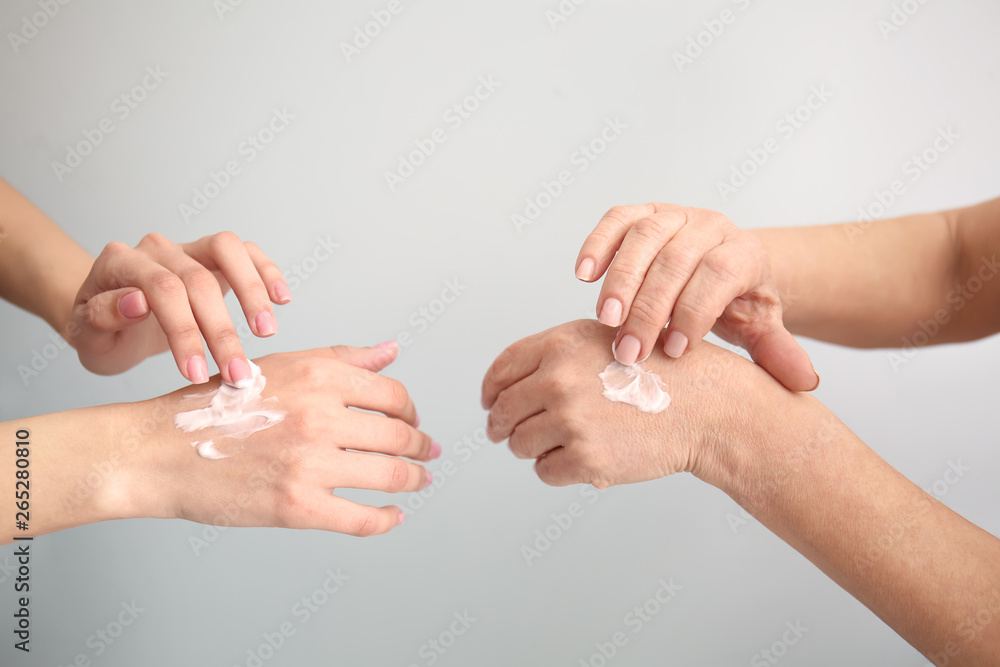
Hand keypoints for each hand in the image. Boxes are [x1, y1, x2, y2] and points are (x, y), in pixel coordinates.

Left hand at [69, 231, 291, 385]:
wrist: (110, 319)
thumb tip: (137, 301)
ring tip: (266, 331)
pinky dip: (267, 272)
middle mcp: (157, 249)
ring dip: (252, 292)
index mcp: (120, 263)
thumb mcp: (87, 336)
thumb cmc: (102, 332)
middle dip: (221, 331)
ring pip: (228, 249)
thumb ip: (103, 316)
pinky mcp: (214, 257)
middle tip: (238, 374)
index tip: (198, 374)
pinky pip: (246, 252)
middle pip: (198, 279)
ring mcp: (188, 248)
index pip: (162, 289)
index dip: (185, 332)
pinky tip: (282, 299)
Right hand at [103, 343, 437, 536]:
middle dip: (420, 446)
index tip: (412, 420)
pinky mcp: (298, 506)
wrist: (157, 451)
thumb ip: (340, 359)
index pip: (393, 395)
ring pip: (390, 476)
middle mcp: (321, 416)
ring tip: (418, 481)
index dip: (410, 410)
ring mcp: (311, 463)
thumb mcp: (278, 365)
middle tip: (427, 453)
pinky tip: (392, 516)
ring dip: (413, 480)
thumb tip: (391, 351)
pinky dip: (385, 520)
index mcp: (318, 376)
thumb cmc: (212, 407)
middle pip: (398, 435)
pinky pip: (362, 518)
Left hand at [481, 320, 806, 490]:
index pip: (501, 370)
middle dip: (502, 426)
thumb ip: (555, 354)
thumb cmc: (660, 371)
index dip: (490, 391)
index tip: (490, 403)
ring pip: (520, 445)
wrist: (706, 405)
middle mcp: (558, 380)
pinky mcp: (585, 459)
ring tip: (563, 442)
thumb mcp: (606, 337)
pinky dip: (557, 469)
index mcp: (559, 345)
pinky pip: (545, 471)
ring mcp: (570, 421)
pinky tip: (583, 457)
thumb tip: (505, 386)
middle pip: (503, 412)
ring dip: (532, 448)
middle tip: (508, 435)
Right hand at [575, 203, 817, 391]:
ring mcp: (674, 214)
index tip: (675, 351)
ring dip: (621, 279)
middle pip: (676, 259)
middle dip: (649, 307)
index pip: (718, 274)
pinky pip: (617, 219)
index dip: (695, 311)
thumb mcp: (761, 327)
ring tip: (606, 319)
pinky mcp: (643, 211)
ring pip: (644, 236)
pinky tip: (584, 275)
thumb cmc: (738, 301)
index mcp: (744, 252)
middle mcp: (710, 225)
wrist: (725, 262)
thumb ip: (778, 352)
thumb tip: (806, 382)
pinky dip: (598, 244)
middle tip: (629, 349)